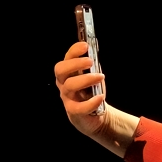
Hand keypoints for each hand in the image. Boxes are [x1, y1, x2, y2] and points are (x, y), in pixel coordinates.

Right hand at [54, 40, 140, 156]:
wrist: (95, 115)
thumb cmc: (92, 92)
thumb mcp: (91, 77)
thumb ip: (90, 67)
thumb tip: (93, 53)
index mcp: (67, 74)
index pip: (65, 59)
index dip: (74, 51)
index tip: (86, 46)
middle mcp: (63, 84)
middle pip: (61, 70)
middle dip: (75, 63)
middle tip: (90, 61)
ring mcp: (67, 98)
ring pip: (69, 86)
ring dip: (86, 79)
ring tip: (100, 77)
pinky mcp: (73, 112)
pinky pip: (79, 107)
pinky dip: (91, 102)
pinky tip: (101, 97)